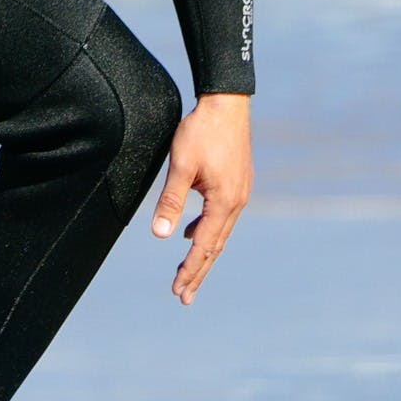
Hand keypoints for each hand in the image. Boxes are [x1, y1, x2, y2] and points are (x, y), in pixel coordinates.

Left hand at [150, 92, 250, 304]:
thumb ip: (171, 201)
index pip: (204, 246)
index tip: (178, 290)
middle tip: (183, 297)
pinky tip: (191, 234)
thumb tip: (160, 234)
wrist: (226, 103)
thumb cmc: (201, 131)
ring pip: (219, 233)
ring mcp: (240, 193)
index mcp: (225, 202)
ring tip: (188, 274)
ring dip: (203, 254)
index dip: (190, 269)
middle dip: (198, 272)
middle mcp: (237, 202)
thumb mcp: (181, 166)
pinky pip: (221, 217)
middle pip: (215, 247)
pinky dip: (206, 231)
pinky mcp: (236, 184)